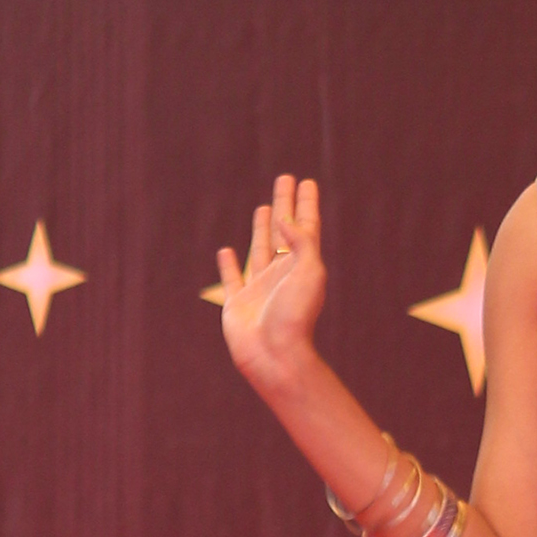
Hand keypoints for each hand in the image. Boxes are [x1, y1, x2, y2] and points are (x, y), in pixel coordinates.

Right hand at [216, 171, 325, 387]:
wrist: (274, 356)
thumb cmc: (295, 317)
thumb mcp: (309, 273)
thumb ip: (301, 243)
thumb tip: (285, 220)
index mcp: (302, 266)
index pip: (305, 226)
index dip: (305, 203)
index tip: (305, 182)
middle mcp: (282, 273)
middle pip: (283, 231)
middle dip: (284, 205)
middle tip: (285, 180)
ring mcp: (259, 287)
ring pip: (260, 249)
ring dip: (262, 228)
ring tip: (264, 208)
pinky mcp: (237, 303)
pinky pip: (231, 278)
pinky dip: (228, 265)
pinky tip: (227, 251)